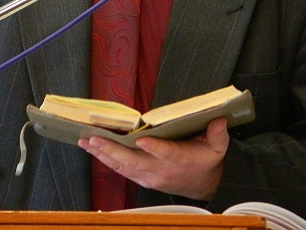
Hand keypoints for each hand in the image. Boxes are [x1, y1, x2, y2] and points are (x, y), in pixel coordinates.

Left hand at [78, 117, 228, 201]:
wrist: (203, 186)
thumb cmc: (207, 160)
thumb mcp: (218, 147)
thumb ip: (218, 134)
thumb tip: (219, 120)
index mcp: (180, 159)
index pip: (166, 154)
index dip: (154, 148)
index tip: (140, 140)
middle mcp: (161, 170)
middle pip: (134, 162)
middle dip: (112, 150)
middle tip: (94, 138)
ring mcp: (149, 176)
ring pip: (122, 167)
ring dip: (103, 154)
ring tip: (86, 142)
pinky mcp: (142, 178)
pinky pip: (121, 170)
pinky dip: (106, 160)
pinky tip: (93, 150)